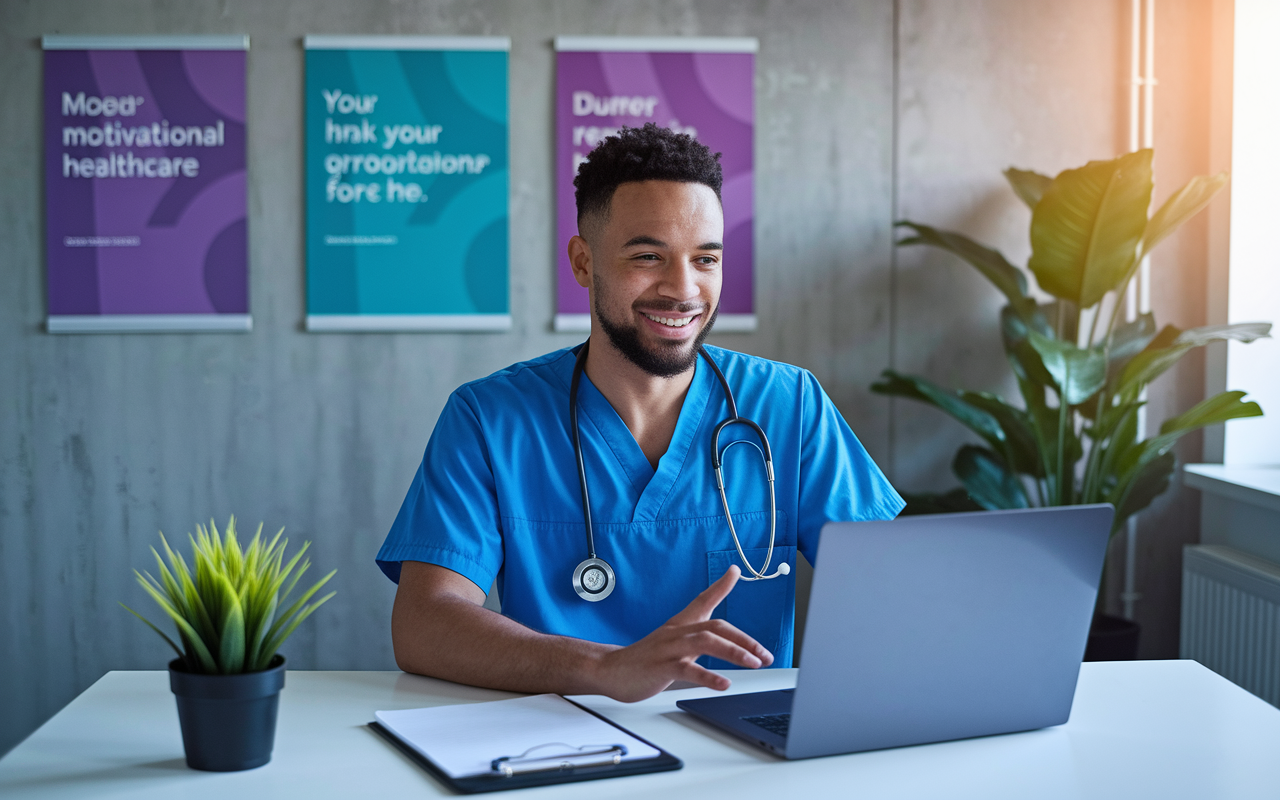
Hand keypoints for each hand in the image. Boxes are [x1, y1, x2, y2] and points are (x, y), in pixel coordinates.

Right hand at [592, 565, 773, 701]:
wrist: (610, 670)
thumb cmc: (645, 658)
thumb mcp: (672, 641)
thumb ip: (695, 635)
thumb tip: (717, 635)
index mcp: (680, 625)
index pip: (703, 599)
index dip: (720, 585)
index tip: (735, 571)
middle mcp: (677, 633)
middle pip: (716, 626)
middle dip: (745, 639)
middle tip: (765, 654)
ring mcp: (670, 649)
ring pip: (706, 642)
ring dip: (734, 651)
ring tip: (753, 663)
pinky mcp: (662, 668)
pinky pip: (689, 670)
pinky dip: (709, 676)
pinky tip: (724, 683)